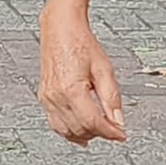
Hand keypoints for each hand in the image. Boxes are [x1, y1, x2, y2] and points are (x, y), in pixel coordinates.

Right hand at [38, 3, 126, 143]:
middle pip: (80, 129)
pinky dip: (69, 132)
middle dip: (99, 133)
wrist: (60, 30)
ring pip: (66, 131)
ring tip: (100, 131)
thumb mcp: (104, 69)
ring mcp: (47, 99)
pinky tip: (81, 133)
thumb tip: (118, 120)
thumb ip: (112, 98)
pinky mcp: (44, 98)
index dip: (110, 132)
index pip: (93, 122)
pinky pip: (55, 124)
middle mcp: (56, 97)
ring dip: (85, 135)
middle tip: (114, 129)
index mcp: (71, 89)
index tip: (121, 134)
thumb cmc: (80, 43)